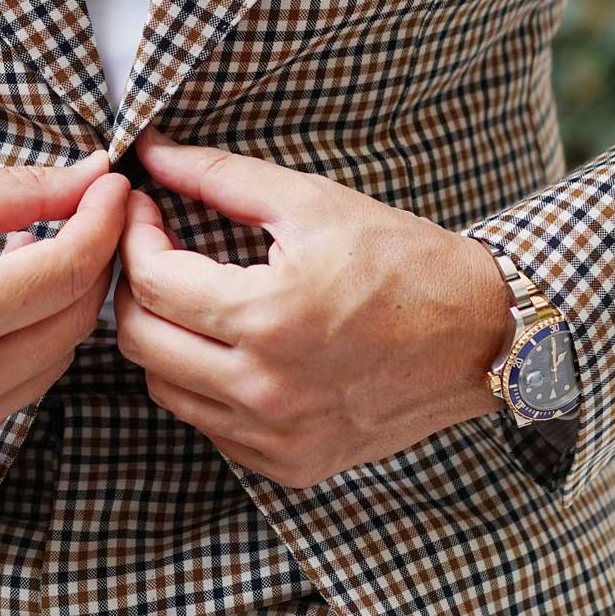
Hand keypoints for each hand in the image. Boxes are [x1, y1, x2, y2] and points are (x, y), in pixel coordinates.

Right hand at [0, 150, 128, 474]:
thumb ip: (20, 191)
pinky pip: (19, 396)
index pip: (68, 270)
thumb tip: (92, 176)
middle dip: (91, 263)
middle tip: (85, 216)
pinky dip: (26, 349)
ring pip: (55, 364)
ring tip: (33, 257)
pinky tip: (2, 310)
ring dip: (60, 309)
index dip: (103, 221)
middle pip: (74, 321)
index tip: (113, 188)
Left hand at [114, 127, 512, 488]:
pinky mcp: (289, 464)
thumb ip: (220, 176)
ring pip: (164, 388)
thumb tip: (152, 151)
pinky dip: (202, 383)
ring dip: (163, 337)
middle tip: (158, 251)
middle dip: (135, 286)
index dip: (134, 237)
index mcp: (269, 317)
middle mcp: (265, 388)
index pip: (152, 282)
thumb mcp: (313, 203)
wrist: (480, 337)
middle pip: (140, 341)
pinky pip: (208, 424)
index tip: (145, 211)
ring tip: (194, 298)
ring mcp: (276, 436)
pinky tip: (232, 346)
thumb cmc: (402, 261)